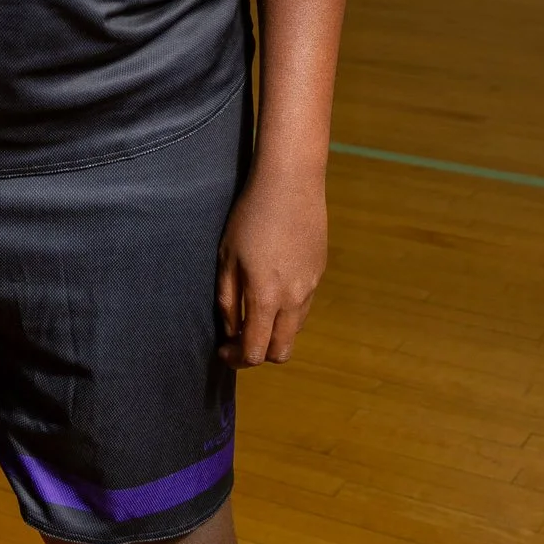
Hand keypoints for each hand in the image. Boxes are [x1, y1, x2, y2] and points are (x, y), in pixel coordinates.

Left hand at [216, 162, 326, 367]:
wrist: (290, 184)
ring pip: (295, 330)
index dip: (237, 359)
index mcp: (266, 298)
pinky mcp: (320, 272)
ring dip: (275, 332)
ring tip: (255, 312)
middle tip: (240, 338)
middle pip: (281, 352)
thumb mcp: (227, 257)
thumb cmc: (250, 216)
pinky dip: (288, 310)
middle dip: (260, 354)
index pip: (255, 352)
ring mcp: (311, 286)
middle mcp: (293, 299)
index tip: (223, 350)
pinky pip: (304, 305)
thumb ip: (228, 300)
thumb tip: (230, 331)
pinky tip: (273, 285)